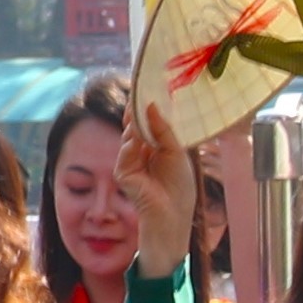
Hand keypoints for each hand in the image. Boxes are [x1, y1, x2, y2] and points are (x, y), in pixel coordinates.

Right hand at [117, 107, 200, 275]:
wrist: (173, 213)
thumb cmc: (179, 186)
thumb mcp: (176, 151)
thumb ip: (162, 130)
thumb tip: (151, 107)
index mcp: (154, 146)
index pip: (146, 123)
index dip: (145, 108)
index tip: (147, 89)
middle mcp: (140, 152)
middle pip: (135, 125)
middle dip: (136, 111)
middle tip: (139, 94)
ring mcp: (130, 162)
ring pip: (129, 135)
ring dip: (135, 124)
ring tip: (138, 112)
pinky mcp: (123, 173)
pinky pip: (125, 152)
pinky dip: (130, 143)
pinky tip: (135, 138)